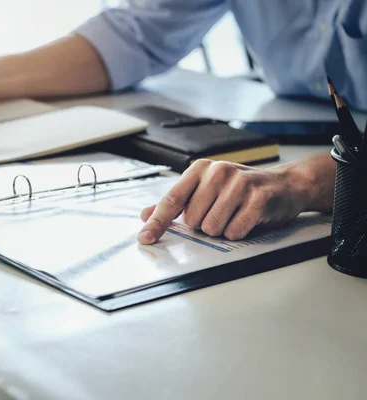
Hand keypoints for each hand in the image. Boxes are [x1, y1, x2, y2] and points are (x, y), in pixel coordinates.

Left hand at [137, 159, 322, 243]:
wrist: (284, 185)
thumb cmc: (240, 189)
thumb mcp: (205, 190)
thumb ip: (176, 203)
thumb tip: (145, 215)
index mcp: (199, 169)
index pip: (171, 199)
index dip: (157, 222)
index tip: (145, 238)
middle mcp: (217, 172)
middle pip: (193, 220)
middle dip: (204, 224)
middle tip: (221, 212)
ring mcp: (238, 184)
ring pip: (212, 228)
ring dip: (222, 229)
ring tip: (235, 214)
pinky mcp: (257, 200)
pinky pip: (234, 232)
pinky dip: (238, 232)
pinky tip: (247, 219)